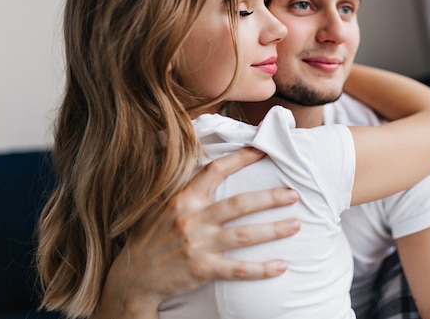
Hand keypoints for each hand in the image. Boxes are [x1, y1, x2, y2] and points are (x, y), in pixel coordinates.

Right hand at [92, 148, 300, 318]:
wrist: (133, 278)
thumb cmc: (150, 238)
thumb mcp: (157, 206)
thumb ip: (180, 186)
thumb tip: (197, 159)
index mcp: (182, 199)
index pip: (214, 171)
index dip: (240, 159)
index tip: (262, 151)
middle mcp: (192, 219)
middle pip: (239, 204)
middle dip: (270, 198)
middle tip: (294, 194)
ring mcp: (199, 245)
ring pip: (244, 235)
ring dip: (274, 230)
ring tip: (296, 225)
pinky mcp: (203, 269)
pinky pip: (239, 269)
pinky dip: (262, 269)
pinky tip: (281, 266)